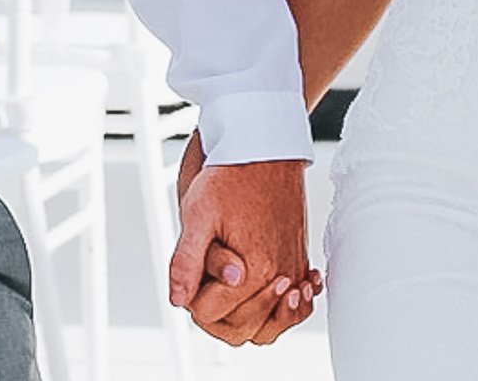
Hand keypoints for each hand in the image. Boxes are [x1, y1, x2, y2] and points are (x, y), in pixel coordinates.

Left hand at [169, 132, 315, 345]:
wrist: (267, 148)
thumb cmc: (233, 174)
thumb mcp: (197, 213)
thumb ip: (187, 262)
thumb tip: (178, 300)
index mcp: (253, 270)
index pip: (209, 314)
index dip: (191, 297)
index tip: (191, 273)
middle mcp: (279, 276)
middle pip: (240, 328)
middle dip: (216, 312)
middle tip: (204, 284)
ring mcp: (293, 270)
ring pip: (269, 326)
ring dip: (250, 320)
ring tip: (232, 298)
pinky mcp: (299, 260)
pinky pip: (295, 306)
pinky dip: (283, 311)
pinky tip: (268, 296)